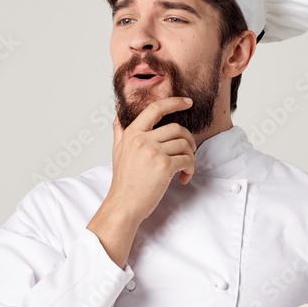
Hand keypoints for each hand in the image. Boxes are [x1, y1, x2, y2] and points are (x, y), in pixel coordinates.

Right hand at [87, 97, 196, 267]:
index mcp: (132, 133)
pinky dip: (190, 169)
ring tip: (184, 169)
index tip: (187, 102)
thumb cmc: (123, 180)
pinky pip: (187, 160)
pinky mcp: (164, 166)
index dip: (174, 102)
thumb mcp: (117, 150)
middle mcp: (142, 139)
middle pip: (177, 128)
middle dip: (188, 139)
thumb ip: (120, 129)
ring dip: (190, 156)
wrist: (124, 204)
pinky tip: (183, 178)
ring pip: (184, 144)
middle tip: (189, 151)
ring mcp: (153, 152)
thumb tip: (119, 109)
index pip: (155, 109)